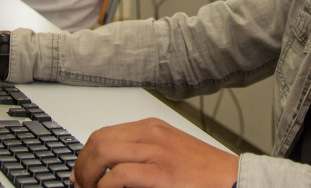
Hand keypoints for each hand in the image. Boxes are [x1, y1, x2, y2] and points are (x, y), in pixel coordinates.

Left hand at [73, 118, 238, 187]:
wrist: (230, 178)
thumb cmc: (202, 170)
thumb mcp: (168, 151)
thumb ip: (142, 154)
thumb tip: (110, 170)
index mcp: (152, 127)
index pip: (104, 133)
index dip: (85, 155)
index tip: (81, 173)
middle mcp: (151, 133)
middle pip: (98, 140)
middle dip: (82, 165)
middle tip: (80, 184)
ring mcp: (156, 151)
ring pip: (103, 152)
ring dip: (88, 175)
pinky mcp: (161, 172)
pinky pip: (118, 174)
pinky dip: (104, 187)